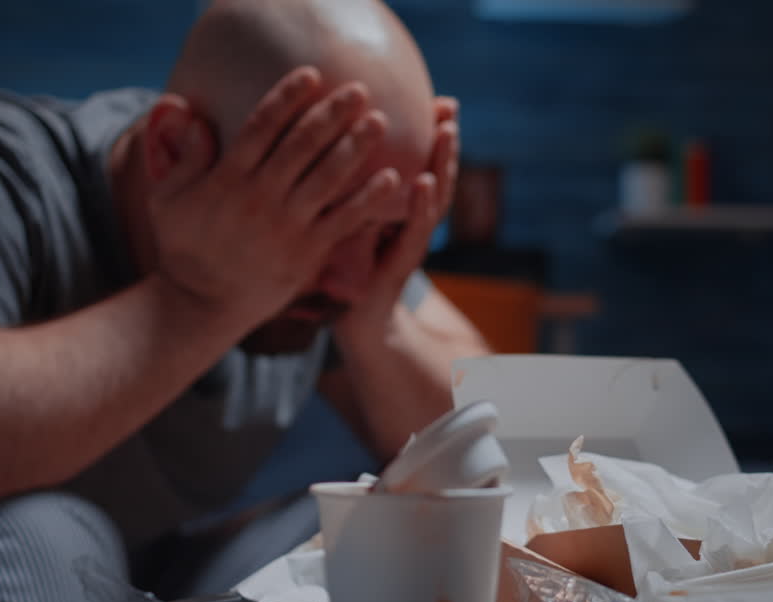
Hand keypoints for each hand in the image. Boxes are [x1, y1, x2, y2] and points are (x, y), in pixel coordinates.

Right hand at [144, 67, 401, 328]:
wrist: (202, 304)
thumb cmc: (184, 246)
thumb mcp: (166, 199)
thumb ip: (182, 157)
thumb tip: (188, 113)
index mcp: (227, 178)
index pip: (261, 127)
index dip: (287, 98)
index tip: (312, 74)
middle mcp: (259, 197)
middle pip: (302, 145)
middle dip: (332, 114)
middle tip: (360, 89)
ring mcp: (286, 225)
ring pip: (327, 178)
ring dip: (356, 147)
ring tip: (380, 121)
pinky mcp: (307, 252)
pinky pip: (343, 220)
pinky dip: (369, 199)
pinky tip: (393, 178)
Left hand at [328, 96, 460, 342]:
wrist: (354, 329)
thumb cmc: (344, 277)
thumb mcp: (345, 227)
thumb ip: (349, 194)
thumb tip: (324, 146)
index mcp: (398, 213)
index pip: (419, 166)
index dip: (428, 137)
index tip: (437, 102)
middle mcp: (409, 226)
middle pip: (432, 176)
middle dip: (442, 143)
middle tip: (448, 108)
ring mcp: (408, 247)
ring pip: (431, 201)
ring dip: (440, 165)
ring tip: (445, 133)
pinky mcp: (397, 269)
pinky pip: (411, 233)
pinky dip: (418, 207)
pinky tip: (421, 181)